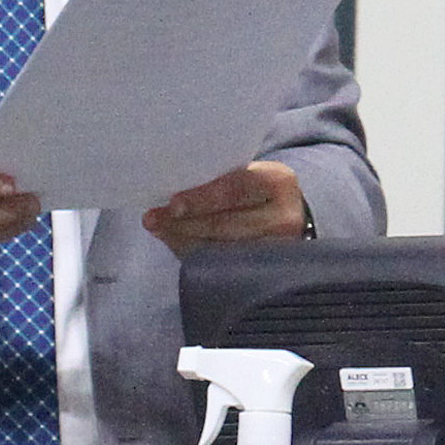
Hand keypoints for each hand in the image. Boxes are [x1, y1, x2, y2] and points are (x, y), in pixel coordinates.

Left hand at [140, 161, 308, 250]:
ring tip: (158, 230)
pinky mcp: (263, 271)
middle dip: (183, 222)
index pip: (236, 189)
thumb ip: (222, 178)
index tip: (172, 204)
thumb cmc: (260, 191)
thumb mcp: (252, 173)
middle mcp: (283, 217)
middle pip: (224, 223)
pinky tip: (175, 243)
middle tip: (152, 219)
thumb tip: (173, 191)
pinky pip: (218, 265)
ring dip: (182, 239)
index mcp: (278, 183)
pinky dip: (192, 253)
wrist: (291, 219)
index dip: (202, 197)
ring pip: (218, 247)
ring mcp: (274, 249)